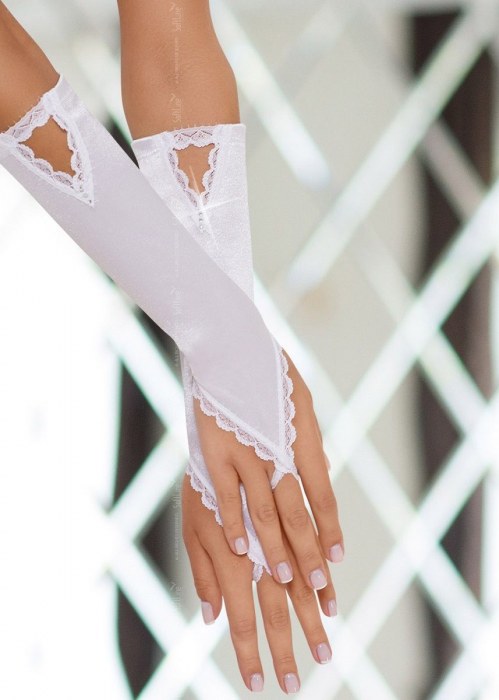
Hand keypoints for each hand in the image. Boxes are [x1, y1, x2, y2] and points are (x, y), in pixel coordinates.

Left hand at [182, 473, 336, 692]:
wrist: (224, 425)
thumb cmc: (201, 483)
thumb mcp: (192, 527)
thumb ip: (205, 572)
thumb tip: (212, 617)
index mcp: (228, 553)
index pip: (241, 615)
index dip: (248, 652)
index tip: (257, 684)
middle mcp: (257, 545)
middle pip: (276, 606)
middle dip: (285, 647)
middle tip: (297, 684)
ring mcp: (278, 525)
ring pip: (301, 578)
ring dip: (313, 612)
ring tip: (326, 641)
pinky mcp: (293, 506)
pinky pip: (312, 541)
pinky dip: (322, 569)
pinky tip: (330, 586)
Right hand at [194, 348, 343, 587]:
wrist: (231, 342)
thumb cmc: (269, 371)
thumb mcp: (300, 401)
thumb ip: (308, 441)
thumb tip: (323, 467)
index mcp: (301, 438)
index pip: (322, 493)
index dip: (330, 528)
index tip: (338, 559)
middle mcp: (278, 451)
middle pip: (298, 512)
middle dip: (310, 554)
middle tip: (321, 588)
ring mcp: (246, 453)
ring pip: (265, 510)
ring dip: (276, 550)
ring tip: (287, 581)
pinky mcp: (215, 452)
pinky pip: (225, 494)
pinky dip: (234, 523)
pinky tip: (240, 549)